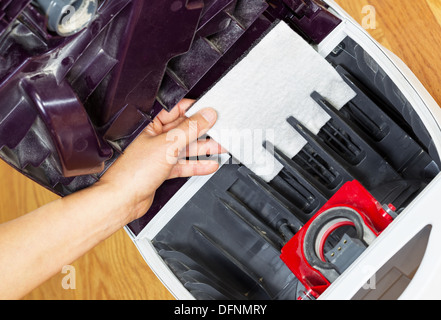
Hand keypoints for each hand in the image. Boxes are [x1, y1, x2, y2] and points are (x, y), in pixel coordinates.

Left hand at [97, 99, 223, 222]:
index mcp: (150, 124)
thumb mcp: (168, 145)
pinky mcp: (162, 169)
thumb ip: (190, 129)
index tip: (212, 112)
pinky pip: (183, 164)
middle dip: (203, 131)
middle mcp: (154, 137)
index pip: (177, 110)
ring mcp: (159, 154)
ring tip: (221, 147)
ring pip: (186, 148)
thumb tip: (206, 116)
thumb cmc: (133, 172)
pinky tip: (209, 164)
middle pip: (184, 129)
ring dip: (203, 149)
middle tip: (221, 131)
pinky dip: (196, 165)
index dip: (195, 110)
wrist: (123, 199)